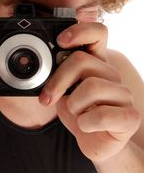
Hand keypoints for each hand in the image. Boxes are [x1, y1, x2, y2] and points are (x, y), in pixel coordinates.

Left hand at [39, 22, 140, 162]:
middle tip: (47, 97)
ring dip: (73, 105)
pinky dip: (85, 124)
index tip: (60, 41)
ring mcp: (123, 94)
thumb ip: (56, 75)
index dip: (80, 30)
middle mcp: (112, 74)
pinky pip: (101, 115)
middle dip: (57, 81)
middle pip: (81, 61)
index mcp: (96, 63)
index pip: (97, 33)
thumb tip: (42, 65)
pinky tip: (87, 126)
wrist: (93, 142)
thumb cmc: (78, 113)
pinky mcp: (130, 116)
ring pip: (91, 87)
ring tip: (77, 113)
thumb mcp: (61, 91)